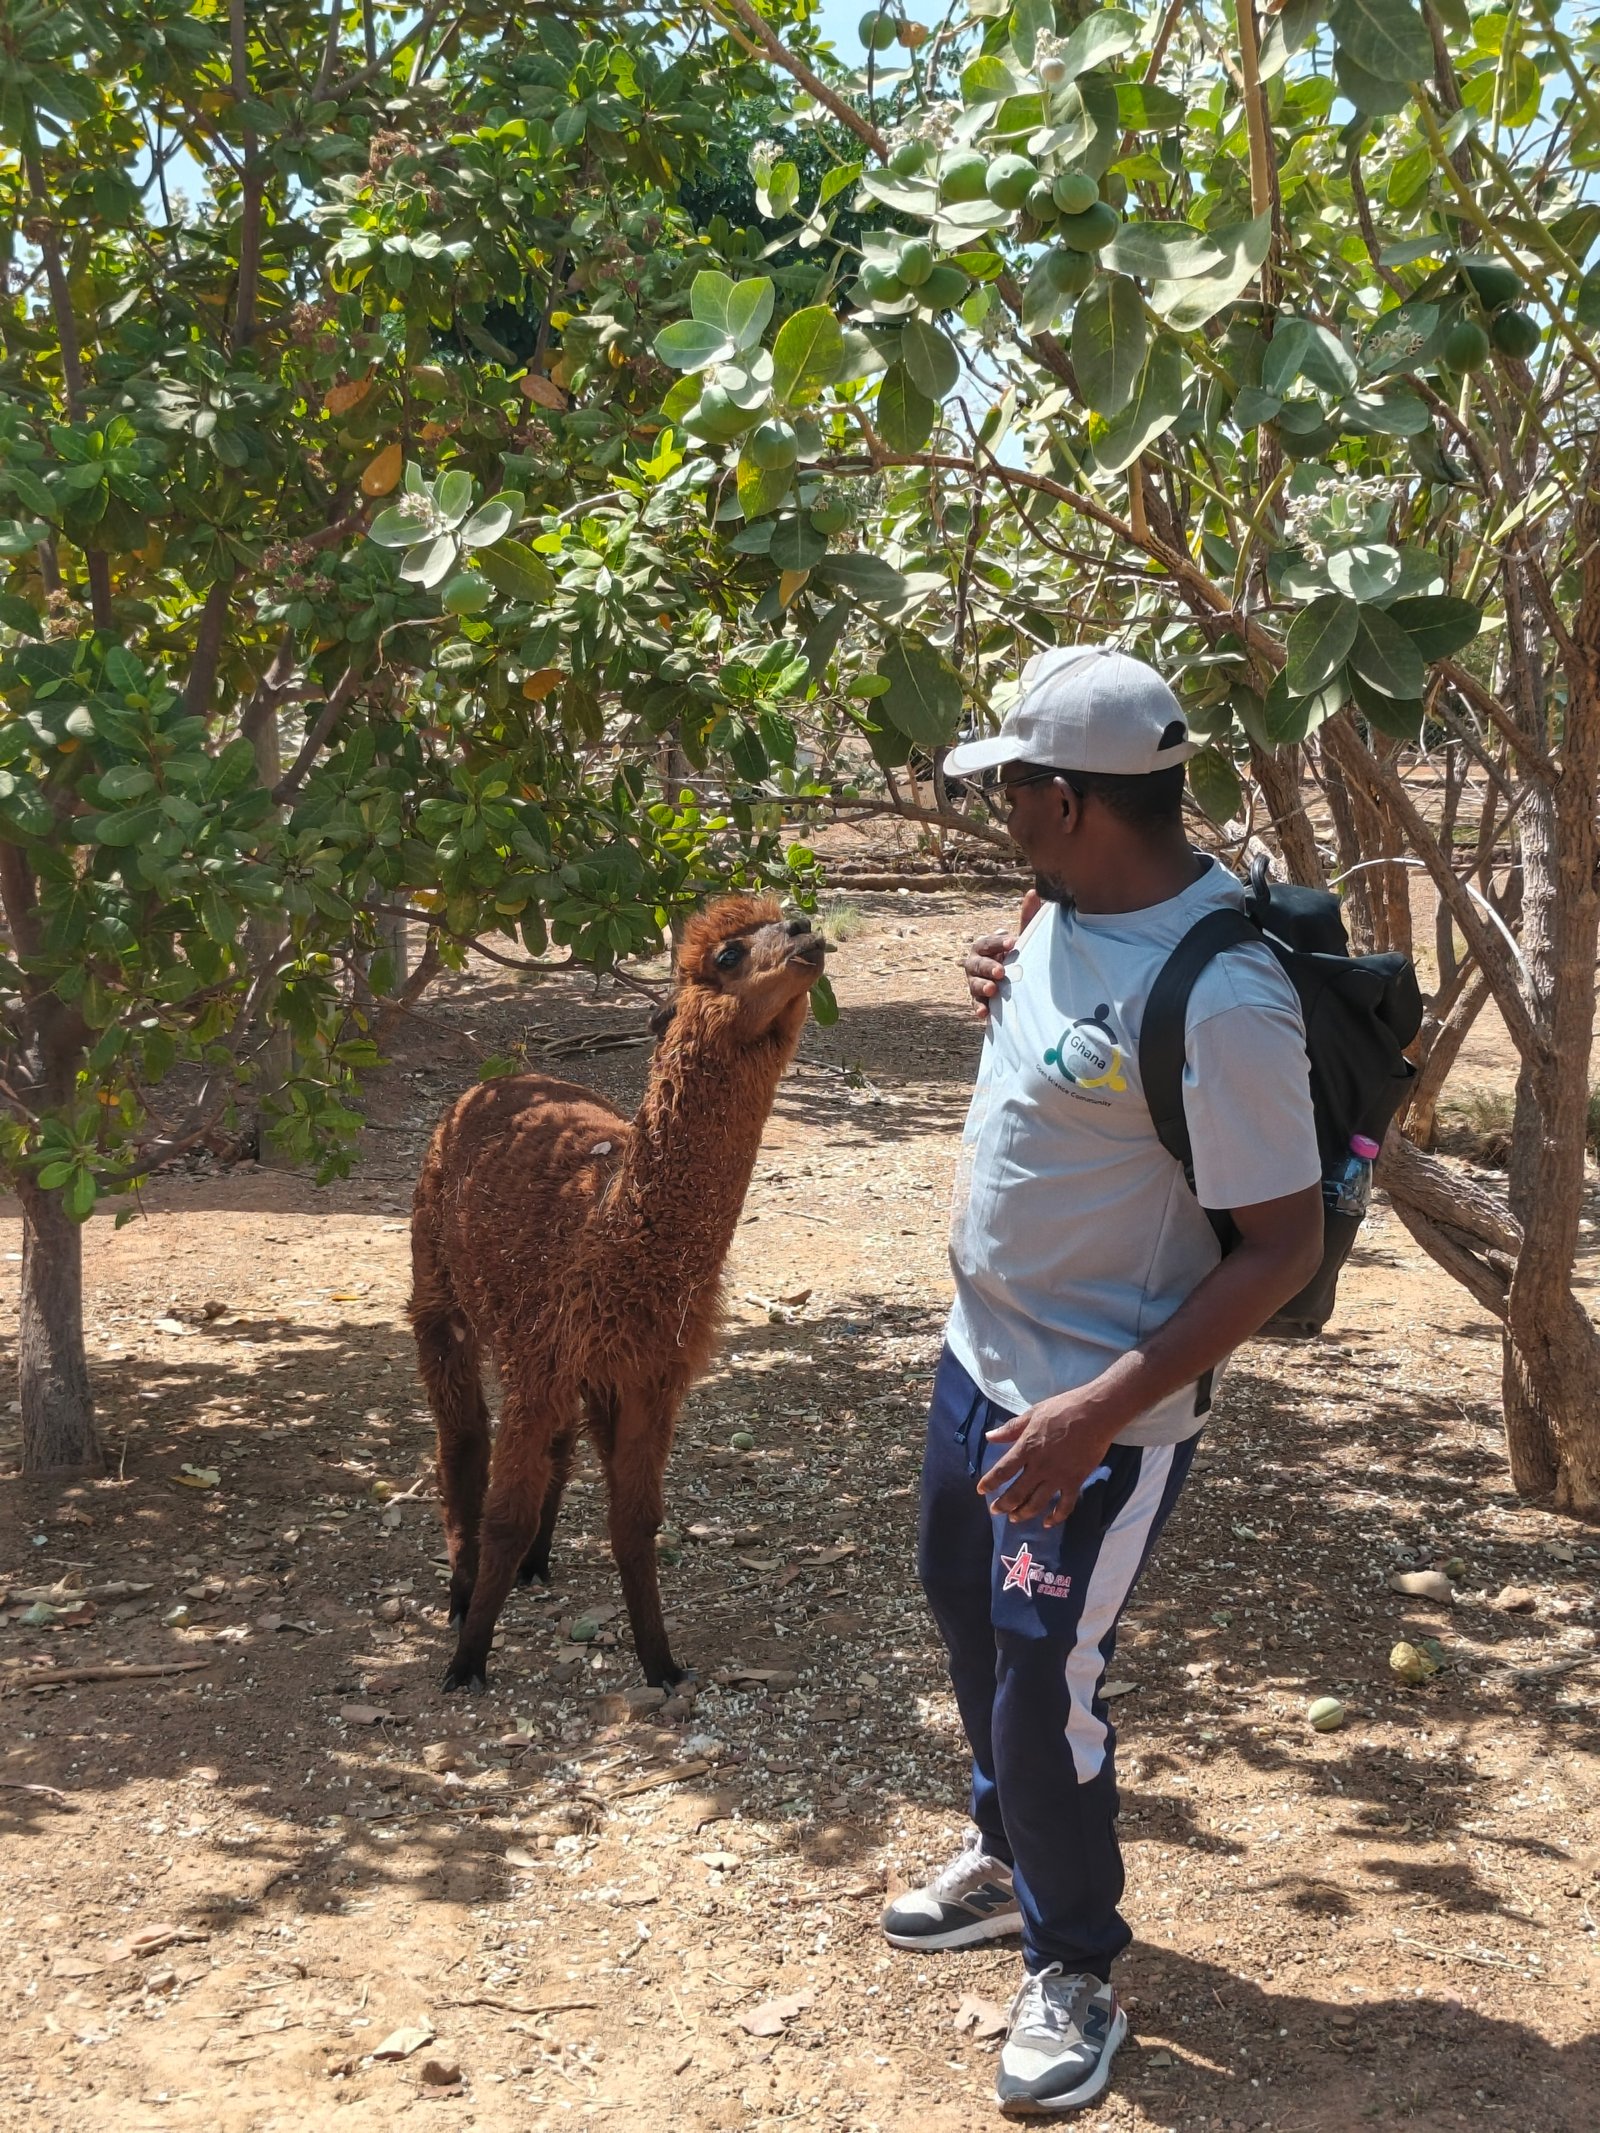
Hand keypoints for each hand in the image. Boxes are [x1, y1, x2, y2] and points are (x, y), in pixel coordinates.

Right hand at [962, 891, 1042, 1017]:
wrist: (1012, 981)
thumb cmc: (1016, 956)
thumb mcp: (1022, 938)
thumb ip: (1027, 917)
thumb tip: (1034, 892)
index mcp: (984, 946)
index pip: (988, 942)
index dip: (999, 943)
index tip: (1013, 943)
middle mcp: (975, 963)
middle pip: (977, 964)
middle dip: (988, 967)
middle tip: (1002, 972)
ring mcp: (974, 982)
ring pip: (974, 984)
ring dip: (982, 986)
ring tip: (993, 990)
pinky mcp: (978, 1001)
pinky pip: (975, 1005)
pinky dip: (978, 1008)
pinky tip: (984, 1014)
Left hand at [976, 1387, 1117, 1526]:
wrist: (1095, 1414)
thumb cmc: (1063, 1409)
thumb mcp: (1033, 1413)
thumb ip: (1011, 1428)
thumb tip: (989, 1437)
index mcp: (1027, 1448)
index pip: (1003, 1471)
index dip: (990, 1482)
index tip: (981, 1490)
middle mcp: (1040, 1467)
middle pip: (1017, 1492)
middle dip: (1003, 1505)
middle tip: (995, 1511)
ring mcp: (1058, 1477)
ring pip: (1037, 1503)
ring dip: (1023, 1513)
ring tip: (1014, 1519)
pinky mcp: (1075, 1481)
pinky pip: (1065, 1506)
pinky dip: (1056, 1517)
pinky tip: (1047, 1523)